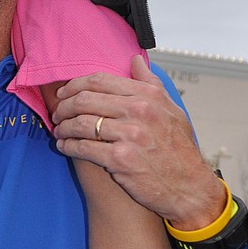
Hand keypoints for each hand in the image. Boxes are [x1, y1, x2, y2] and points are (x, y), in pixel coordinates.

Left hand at [52, 56, 226, 229]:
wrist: (190, 188)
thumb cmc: (180, 150)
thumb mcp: (172, 110)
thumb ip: (150, 83)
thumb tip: (133, 60)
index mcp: (148, 95)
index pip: (99, 81)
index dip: (74, 86)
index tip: (64, 94)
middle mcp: (139, 110)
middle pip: (85, 99)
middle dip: (64, 106)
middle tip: (57, 114)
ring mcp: (130, 135)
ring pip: (81, 123)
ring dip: (63, 127)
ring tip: (59, 131)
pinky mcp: (120, 159)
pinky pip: (83, 147)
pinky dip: (68, 145)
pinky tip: (64, 146)